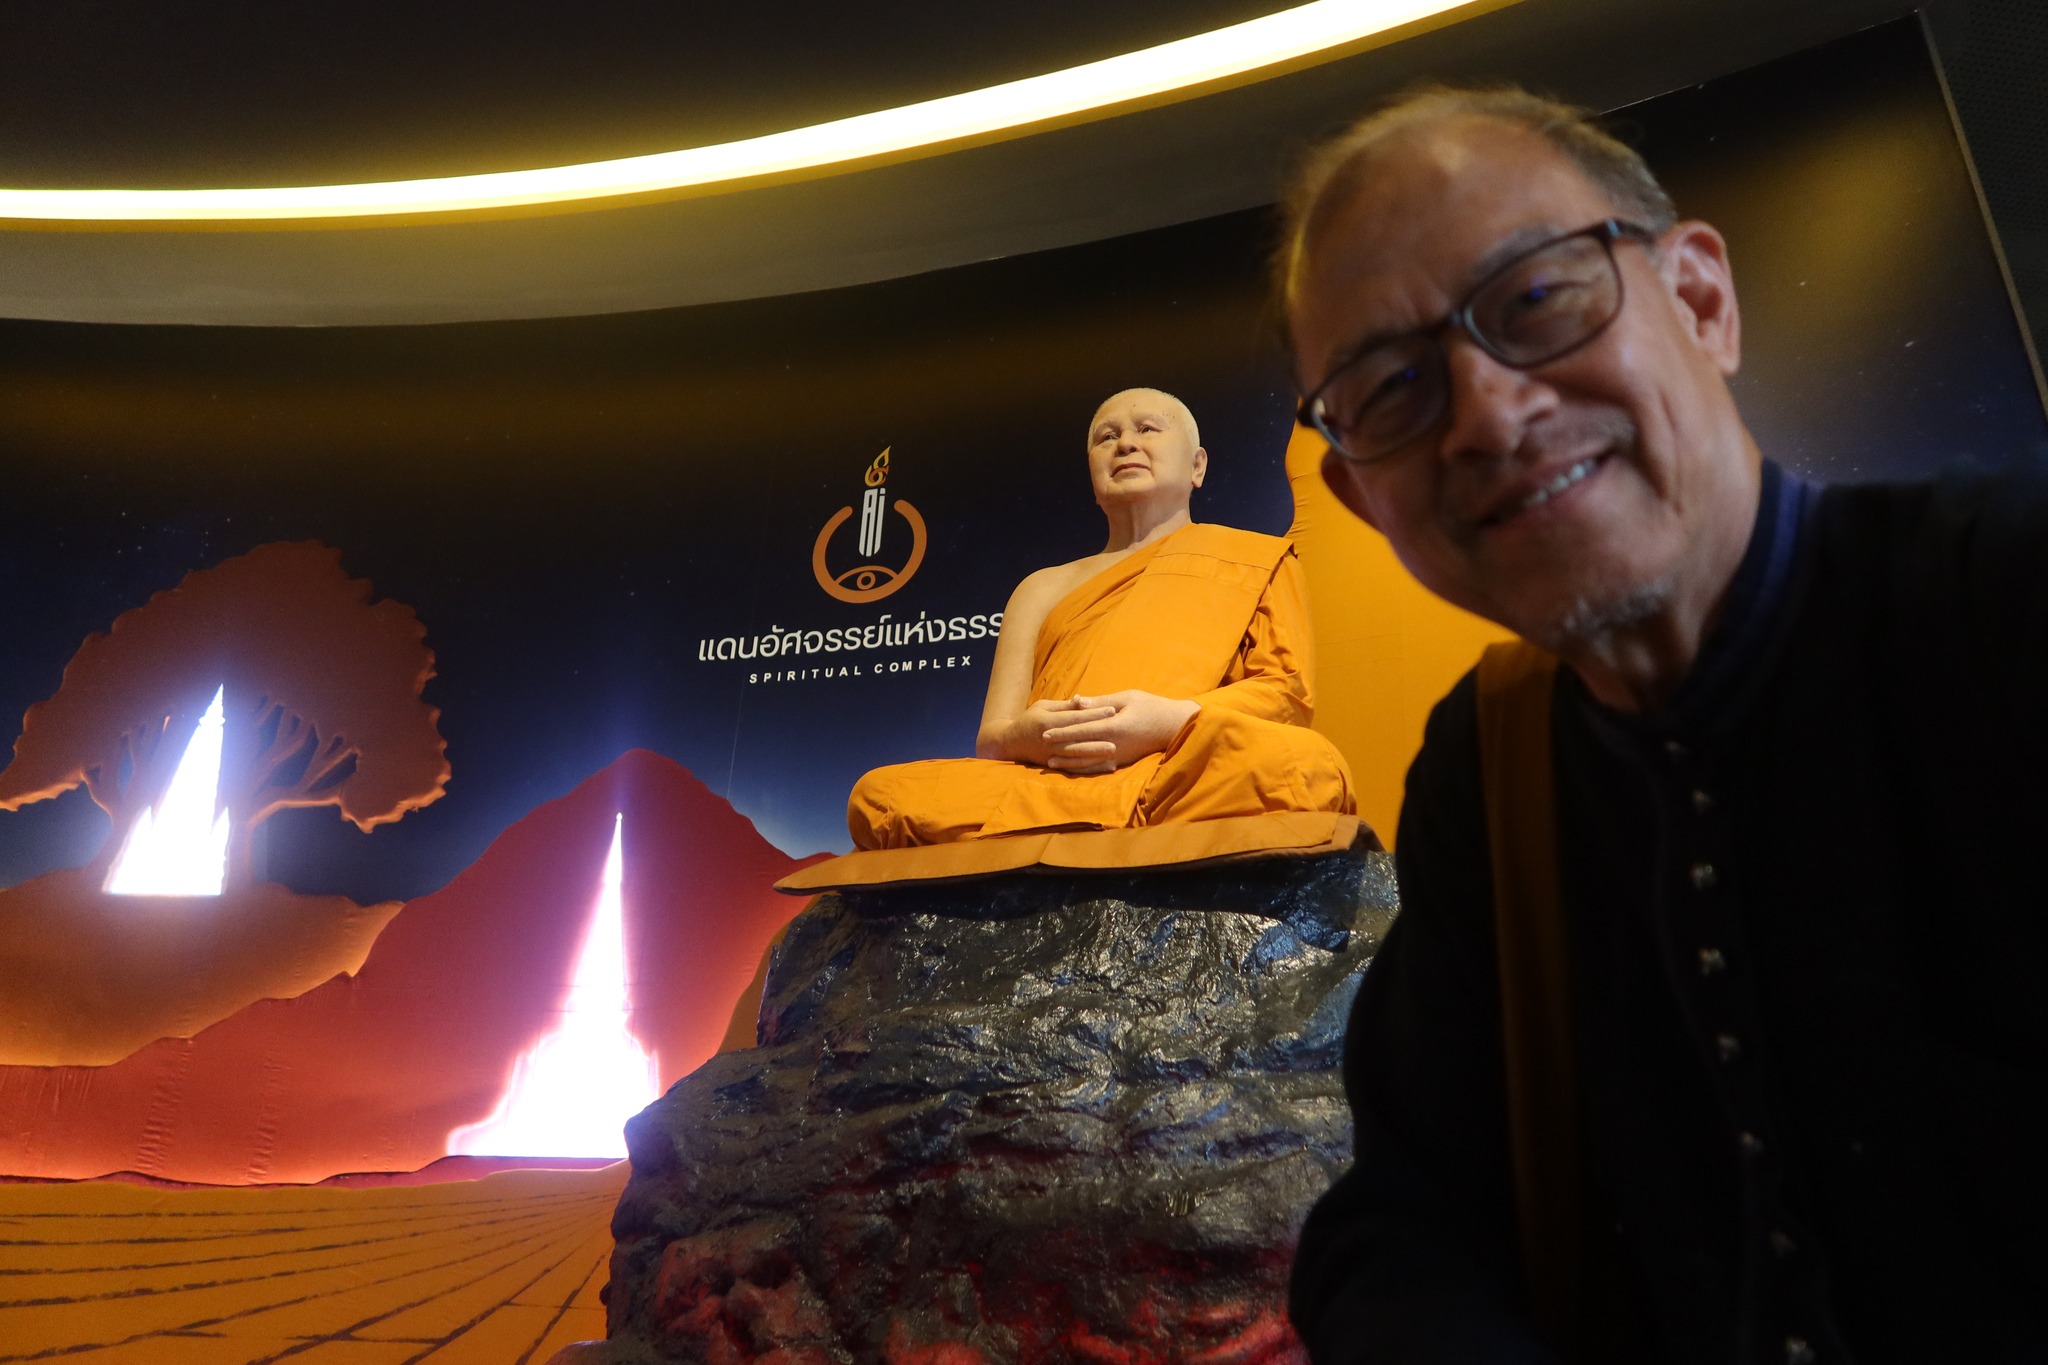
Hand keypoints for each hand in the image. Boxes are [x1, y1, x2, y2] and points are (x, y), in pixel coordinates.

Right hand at [994, 697, 1116, 767]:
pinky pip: (1075, 768)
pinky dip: (1092, 768)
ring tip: (1114, 753)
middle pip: (1077, 739)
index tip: (1112, 710)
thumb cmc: (1030, 720)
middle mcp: (1049, 740)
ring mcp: (1051, 755)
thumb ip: (1065, 706)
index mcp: (1047, 722)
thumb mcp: (1044, 707)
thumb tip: (1083, 699)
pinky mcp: (1054, 765)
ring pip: (1077, 755)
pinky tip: (1107, 767)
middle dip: (1098, 737)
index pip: (1075, 718)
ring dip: (1096, 755)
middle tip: (1118, 735)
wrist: (1011, 743)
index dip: (1094, 714)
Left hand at [1041, 690, 1199, 773]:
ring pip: (1088, 762)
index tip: (1044, 733)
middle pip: (1081, 748)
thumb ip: (1101, 702)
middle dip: (1060, 748)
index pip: (1081, 730)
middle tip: (1040, 749)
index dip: (1062, 732)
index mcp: (1115, 726)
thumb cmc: (1151, 707)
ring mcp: (1119, 756)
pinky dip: (1083, 769)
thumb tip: (1077, 701)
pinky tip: (1072, 769)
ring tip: (1051, 762)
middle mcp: (1115, 744)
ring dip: (1068, 762)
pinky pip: (1099, 768)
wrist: (1175, 727)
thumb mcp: (1127, 698)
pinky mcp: (1123, 761)